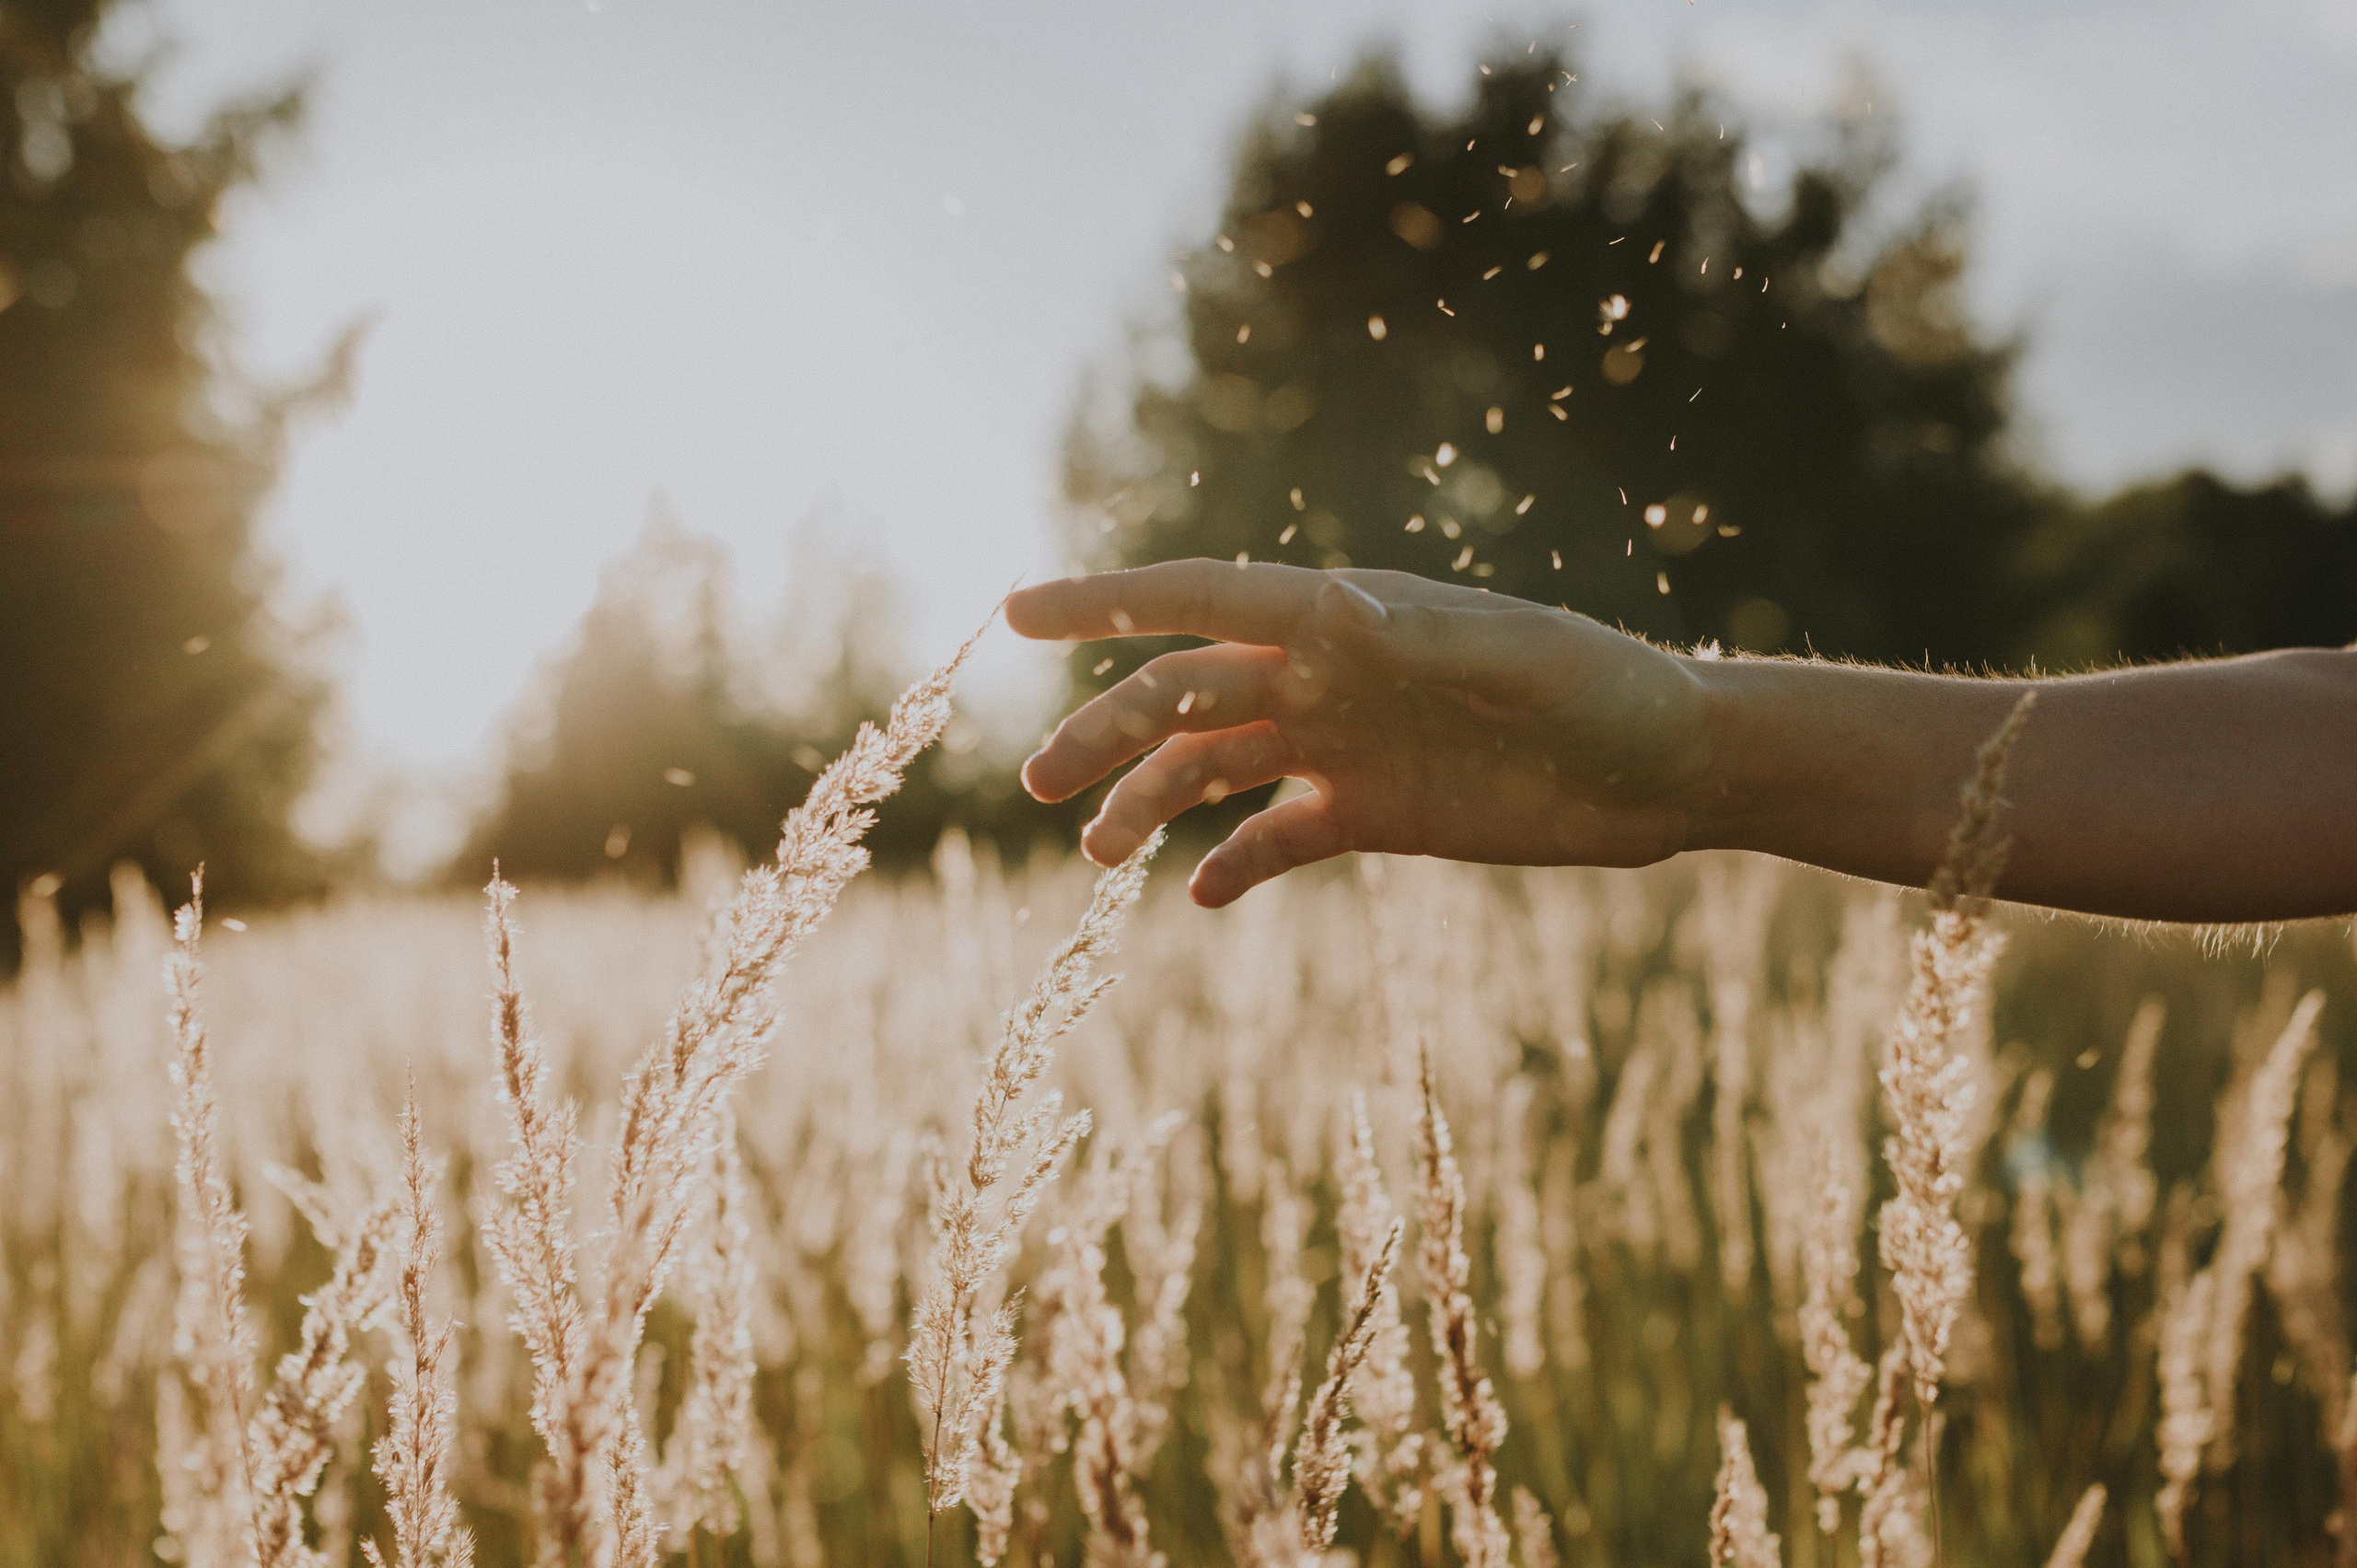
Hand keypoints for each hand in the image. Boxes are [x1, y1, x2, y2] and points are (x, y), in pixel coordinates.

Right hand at [1005, 560, 1715, 906]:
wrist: (1672, 773)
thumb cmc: (1608, 693)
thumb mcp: (1523, 662)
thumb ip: (1425, 637)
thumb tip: (1330, 606)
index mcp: (1346, 621)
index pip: (1203, 601)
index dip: (1108, 604)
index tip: (1016, 612)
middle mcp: (1328, 676)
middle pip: (1184, 695)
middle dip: (1105, 730)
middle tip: (1039, 783)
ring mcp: (1344, 746)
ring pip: (1212, 769)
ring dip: (1149, 803)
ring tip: (1097, 856)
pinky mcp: (1372, 813)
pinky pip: (1276, 838)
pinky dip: (1234, 865)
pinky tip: (1199, 898)